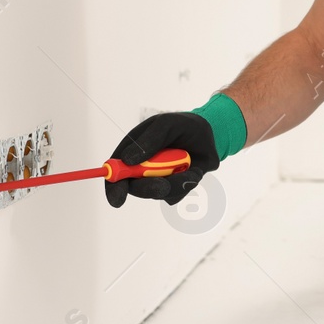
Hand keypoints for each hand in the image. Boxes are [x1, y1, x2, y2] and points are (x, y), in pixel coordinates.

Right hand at [104, 111, 218, 206]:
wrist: (210, 135)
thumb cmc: (183, 126)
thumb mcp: (166, 125)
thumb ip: (149, 140)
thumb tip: (127, 160)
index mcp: (132, 151)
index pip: (115, 172)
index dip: (113, 187)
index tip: (118, 198)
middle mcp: (141, 169)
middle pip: (134, 188)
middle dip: (147, 189)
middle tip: (163, 186)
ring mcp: (157, 179)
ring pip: (158, 193)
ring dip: (175, 183)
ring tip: (189, 166)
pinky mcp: (173, 188)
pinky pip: (176, 196)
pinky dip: (186, 184)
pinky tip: (194, 171)